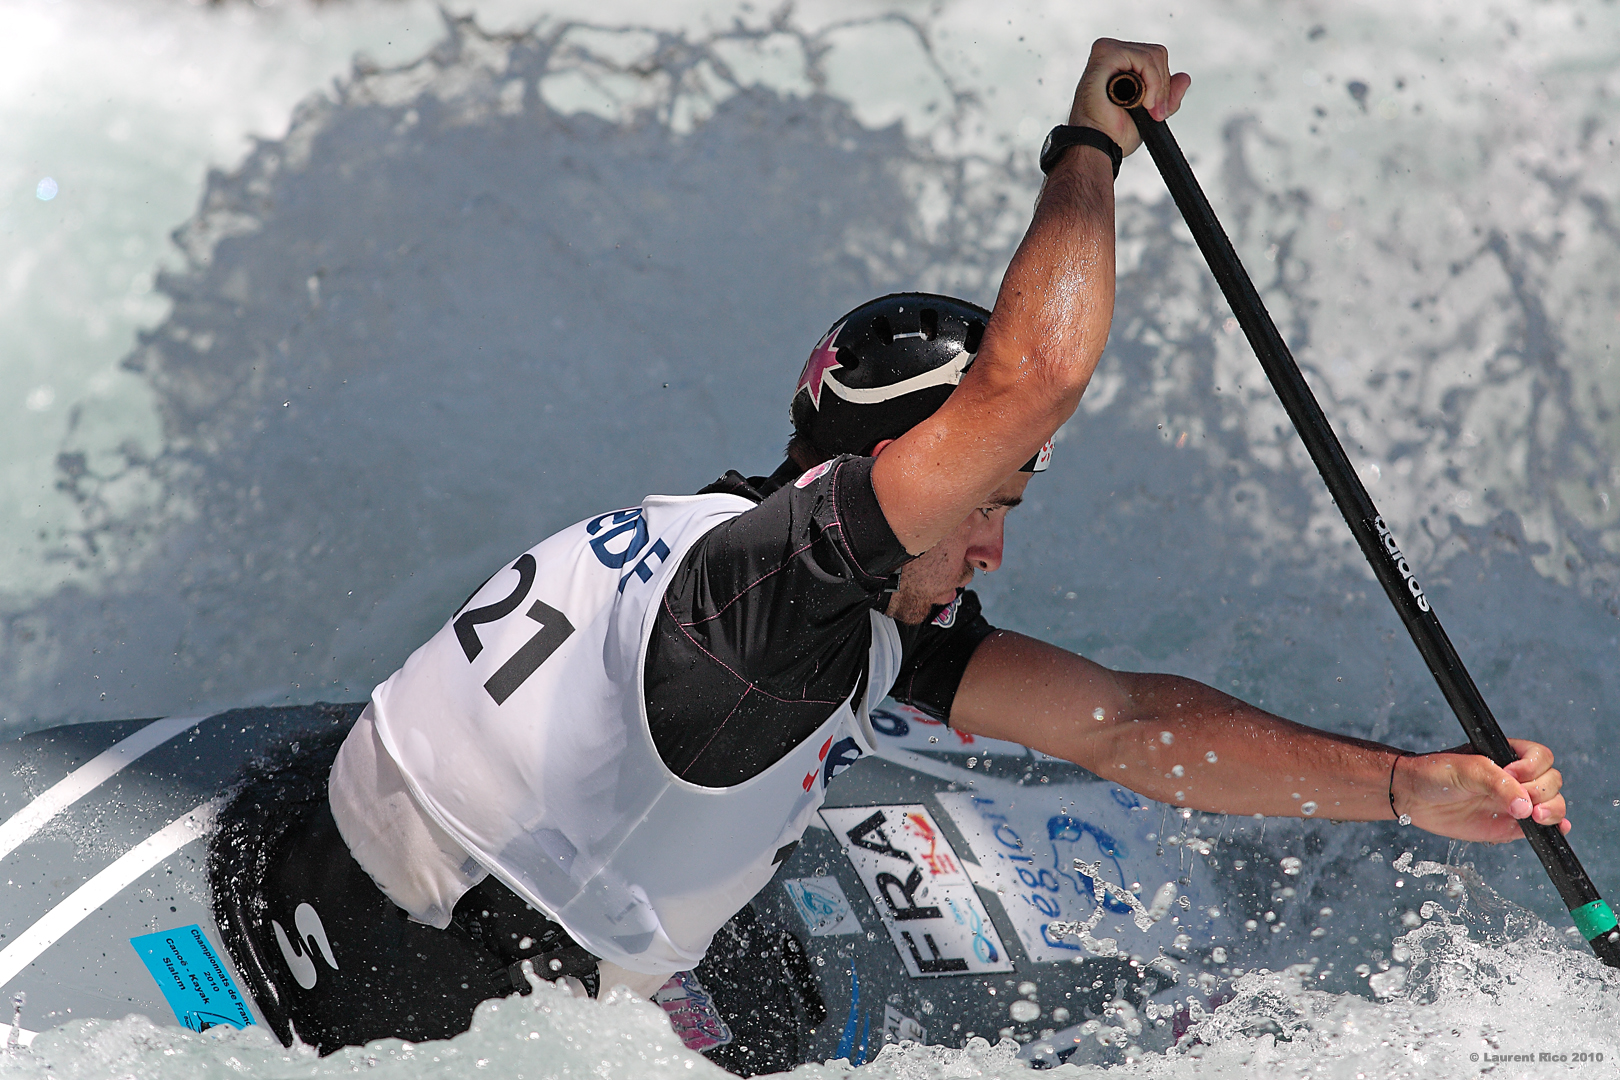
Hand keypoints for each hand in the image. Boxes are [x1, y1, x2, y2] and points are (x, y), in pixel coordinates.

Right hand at [1069, 38, 1191, 155]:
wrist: (1097, 146)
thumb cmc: (1113, 134)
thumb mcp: (1150, 112)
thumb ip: (1167, 94)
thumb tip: (1185, 78)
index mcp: (1119, 64)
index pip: (1155, 58)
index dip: (1163, 84)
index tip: (1157, 112)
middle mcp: (1111, 54)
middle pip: (1157, 53)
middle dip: (1162, 86)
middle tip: (1153, 112)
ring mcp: (1107, 52)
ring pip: (1154, 55)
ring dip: (1157, 87)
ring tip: (1146, 108)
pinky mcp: (1105, 55)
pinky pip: (1144, 59)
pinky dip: (1151, 82)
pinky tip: (1142, 101)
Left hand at [1395, 739, 1569, 843]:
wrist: (1413, 797)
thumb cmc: (1436, 773)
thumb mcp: (1467, 770)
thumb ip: (1498, 784)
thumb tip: (1525, 808)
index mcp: (1508, 756)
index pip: (1541, 758)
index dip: (1533, 767)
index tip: (1511, 774)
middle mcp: (1516, 779)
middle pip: (1552, 782)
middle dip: (1542, 792)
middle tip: (1517, 801)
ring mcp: (1515, 803)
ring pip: (1552, 804)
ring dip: (1553, 811)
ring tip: (1535, 817)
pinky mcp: (1511, 825)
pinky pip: (1542, 828)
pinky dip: (1555, 828)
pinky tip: (1557, 829)